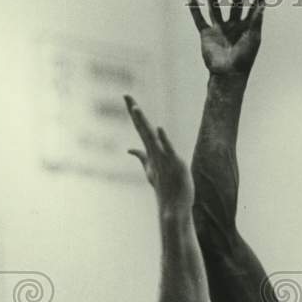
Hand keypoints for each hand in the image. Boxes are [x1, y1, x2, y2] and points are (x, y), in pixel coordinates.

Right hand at [125, 97, 192, 214]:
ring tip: (135, 109)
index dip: (134, 113)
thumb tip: (130, 149)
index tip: (127, 97)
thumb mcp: (151, 169)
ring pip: (151, 137)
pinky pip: (167, 150)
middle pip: (143, 128)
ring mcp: (163, 158)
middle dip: (135, 112)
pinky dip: (163, 139)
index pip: (141, 128)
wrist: (172, 205)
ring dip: (143, 123)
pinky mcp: (174, 164)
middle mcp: (155, 152)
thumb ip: (141, 157)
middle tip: (126, 96)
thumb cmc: (165, 186)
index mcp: (151, 151)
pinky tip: (158, 128)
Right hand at [188, 0, 264, 76]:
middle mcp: (233, 25)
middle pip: (233, 4)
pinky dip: (194, 10)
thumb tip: (263, 3)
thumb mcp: (253, 37)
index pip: (252, 7)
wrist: (227, 74)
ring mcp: (219, 29)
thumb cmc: (244, 58)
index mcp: (246, 26)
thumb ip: (256, 20)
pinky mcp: (207, 34)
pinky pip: (199, 19)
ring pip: (215, 8)